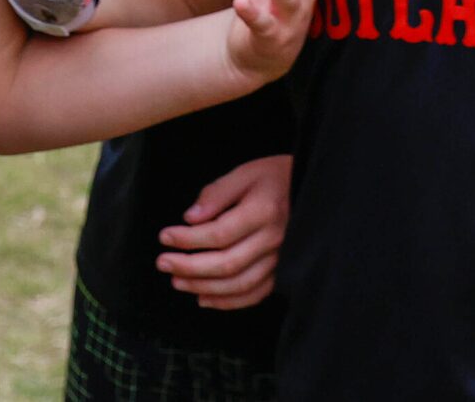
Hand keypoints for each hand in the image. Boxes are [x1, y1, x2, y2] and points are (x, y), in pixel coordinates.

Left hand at [156, 154, 290, 309]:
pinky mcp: (282, 272)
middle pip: (227, 264)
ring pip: (239, 284)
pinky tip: (204, 298)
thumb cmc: (274, 178)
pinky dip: (228, 302)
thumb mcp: (245, 173)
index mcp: (264, 212)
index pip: (220, 233)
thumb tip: (189, 218)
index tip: (165, 236)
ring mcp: (281, 260)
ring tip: (177, 281)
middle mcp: (274, 240)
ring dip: (204, 287)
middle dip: (189, 267)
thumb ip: (216, 194)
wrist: (312, 191)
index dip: (189, 239)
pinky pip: (255, 294)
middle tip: (162, 263)